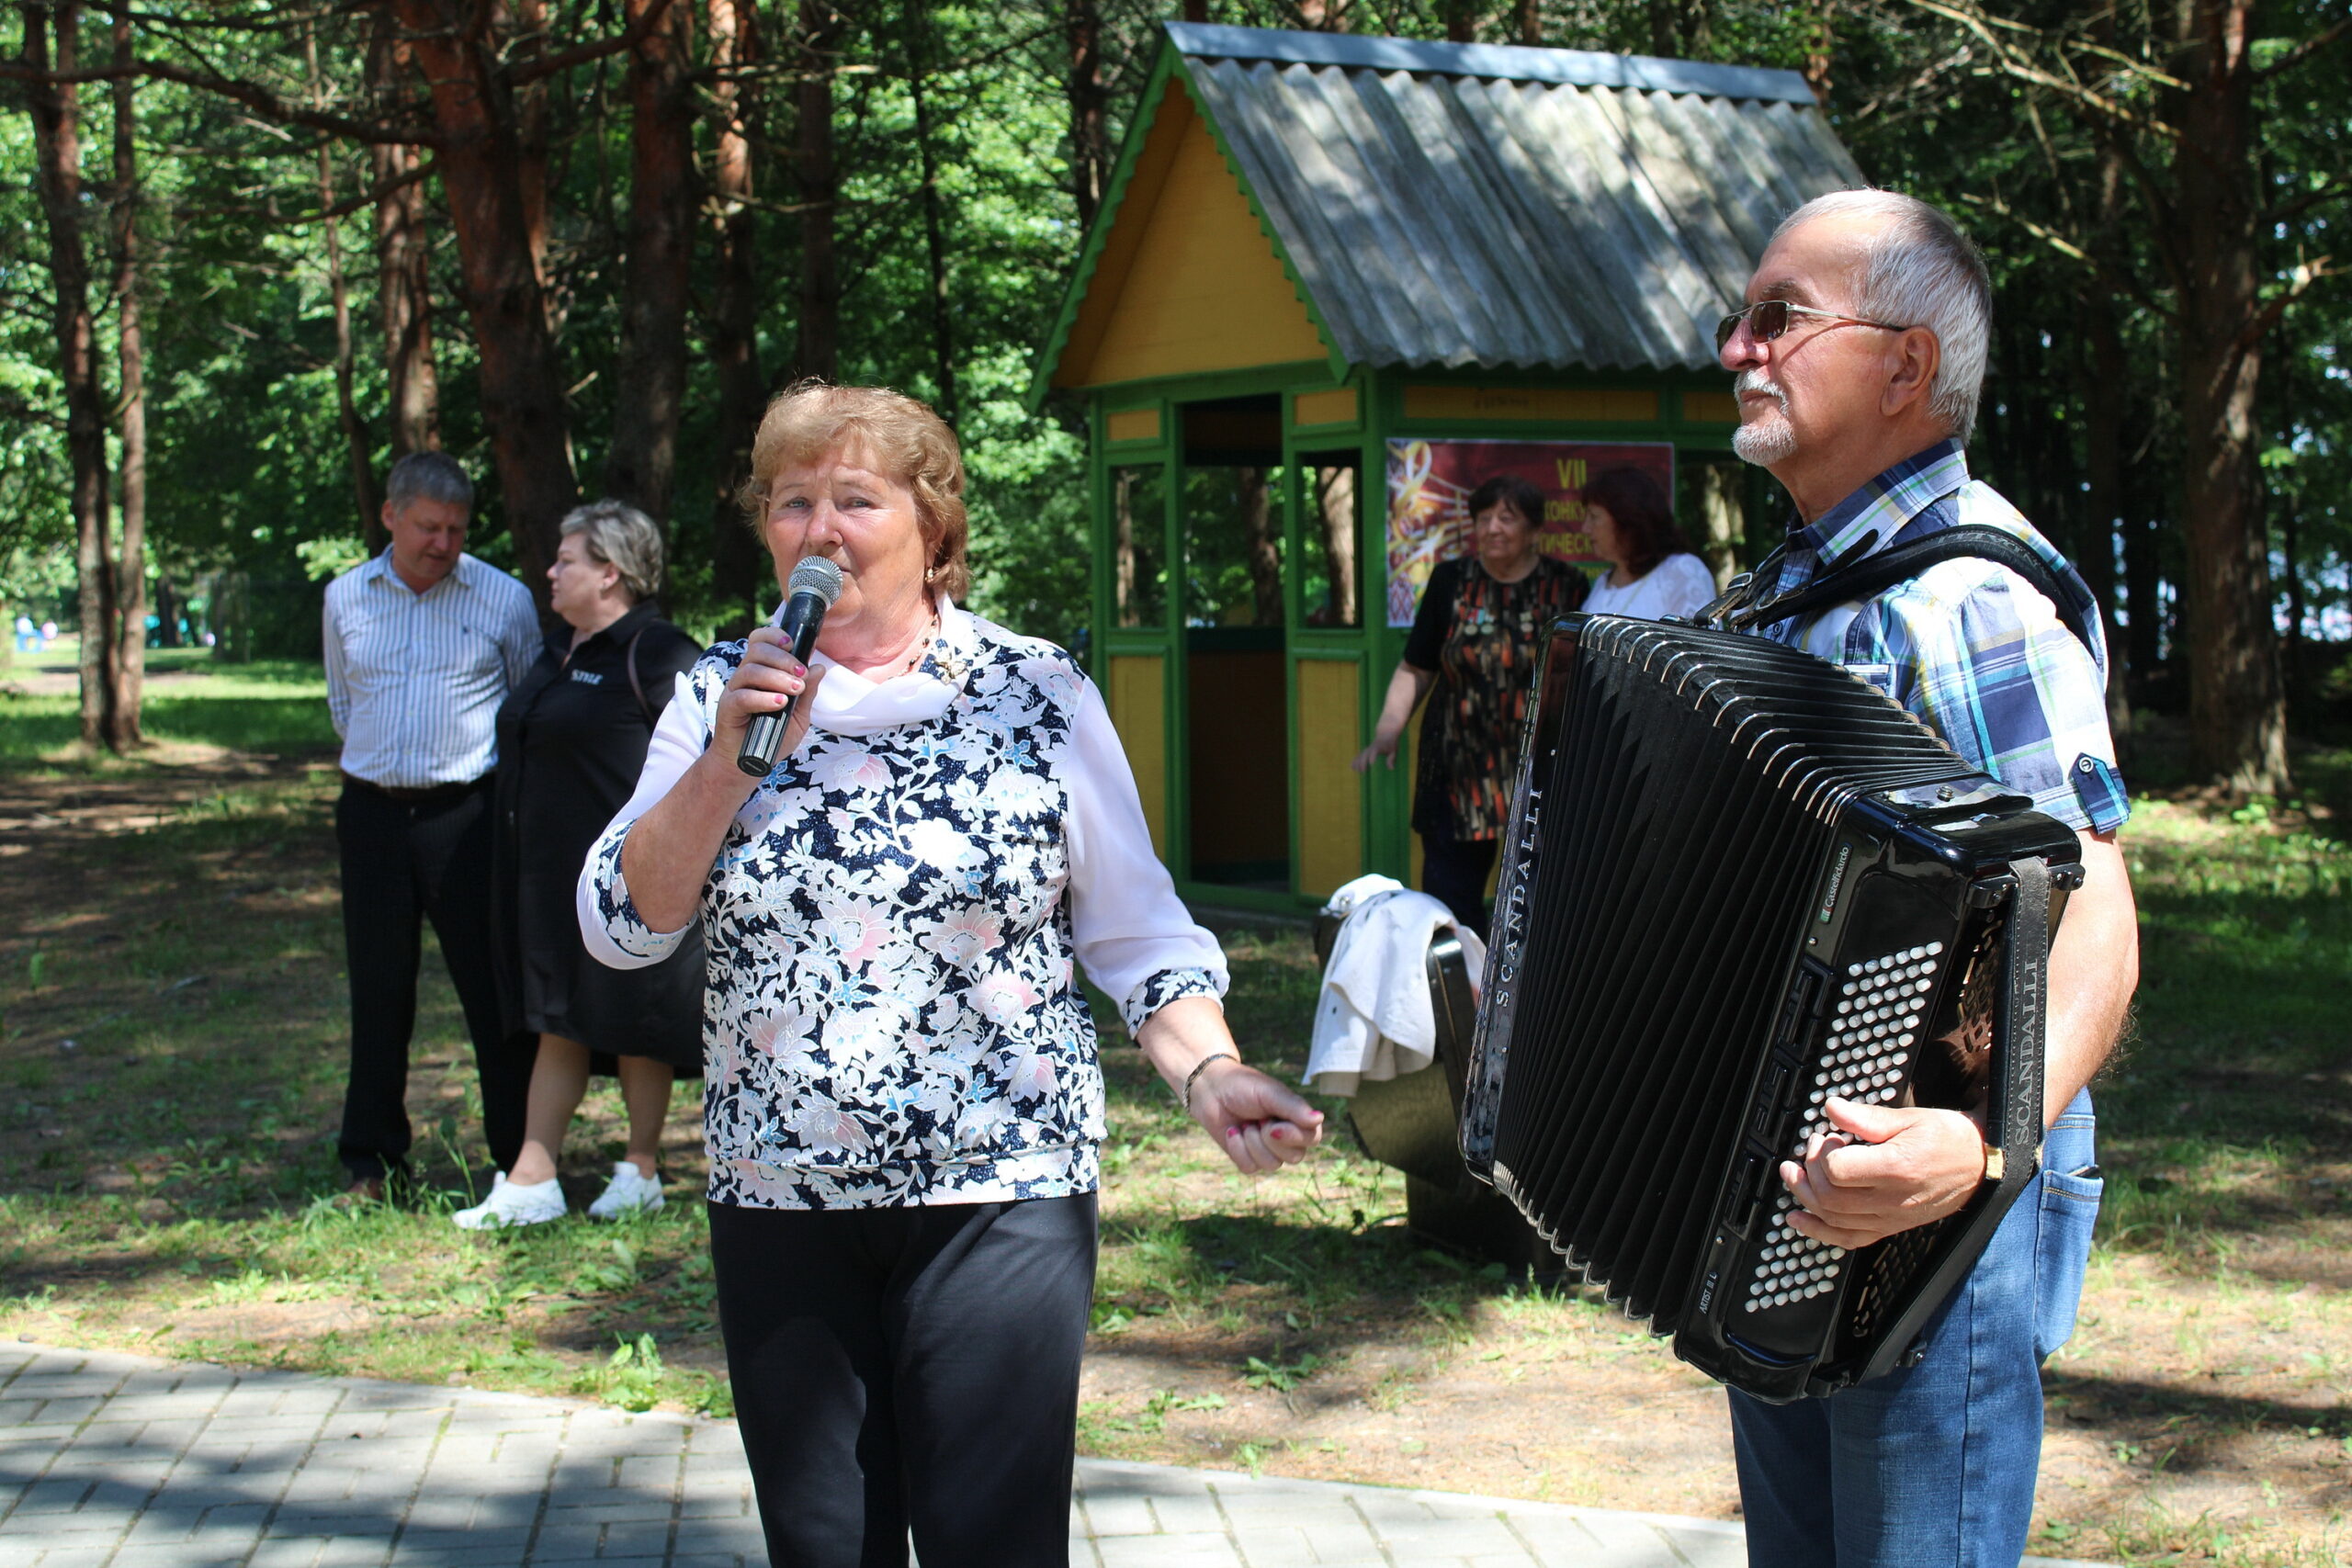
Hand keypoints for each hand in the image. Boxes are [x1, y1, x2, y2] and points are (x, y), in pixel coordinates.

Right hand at [711, 625, 826, 768]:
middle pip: (757, 651)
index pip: (761, 641)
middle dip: (783, 658)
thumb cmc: (773, 737)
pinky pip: (742, 697)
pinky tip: (779, 703)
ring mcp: (734, 691)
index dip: (774, 636)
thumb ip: (807, 693)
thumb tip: (819, 668)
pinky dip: (763, 698)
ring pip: (751, 671)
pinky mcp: (727, 709)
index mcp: (760, 672)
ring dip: (777, 677)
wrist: (749, 764)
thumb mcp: (798, 715)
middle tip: (801, 674)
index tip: (793, 644)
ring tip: (795, 690)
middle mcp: (745, 677)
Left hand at [1188, 1059, 1325, 1174]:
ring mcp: (1267, 1150)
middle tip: (1257, 1119)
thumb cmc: (1244, 1086)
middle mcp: (1286, 1138)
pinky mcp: (1248, 1159)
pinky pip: (1250, 1168)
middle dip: (1270, 1140)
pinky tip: (1233, 1132)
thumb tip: (1319, 1119)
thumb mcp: (1270, 1093)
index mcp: (1297, 1119)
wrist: (1211, 1090)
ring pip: (1272, 1165)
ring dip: (1252, 1143)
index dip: (1294, 1137)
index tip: (1273, 1126)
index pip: (1312, 1138)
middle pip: (1294, 1157)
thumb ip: (1294, 1107)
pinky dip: (1238, 1149)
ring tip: (1245, 1124)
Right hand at [1352, 730, 1399, 772]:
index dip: (1372, 757)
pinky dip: (1355, 760)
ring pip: (1360, 755)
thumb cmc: (1391, 743)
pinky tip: (1352, 766)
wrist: (1385, 732)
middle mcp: (1371, 747)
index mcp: (1378, 746)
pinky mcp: (1366, 750)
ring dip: (1357, 762)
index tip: (1371, 764)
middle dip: (1362, 762)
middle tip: (1362, 771)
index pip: (1374, 752)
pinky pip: (1359, 755)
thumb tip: (1391, 769)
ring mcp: (1368, 749)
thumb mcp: (1393, 750)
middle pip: (1365, 754)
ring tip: (1355, 770)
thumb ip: (1391, 759)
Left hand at [1779, 1097, 1987, 1249]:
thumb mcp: (1910, 1118)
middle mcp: (1893, 1200)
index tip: (1826, 1136)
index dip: (1822, 1152)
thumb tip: (1831, 1108)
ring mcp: (1892, 1218)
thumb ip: (1867, 1118)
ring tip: (1794, 1176)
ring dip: (1806, 1198)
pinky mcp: (1891, 1227)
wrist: (1980, 1165)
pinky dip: (1820, 1232)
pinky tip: (1800, 1219)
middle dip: (1808, 1172)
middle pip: (1830, 1197)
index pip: (1839, 1170)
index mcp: (1897, 1168)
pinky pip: (1850, 1238)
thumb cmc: (1948, 1139)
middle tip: (1808, 1150)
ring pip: (1834, 1219)